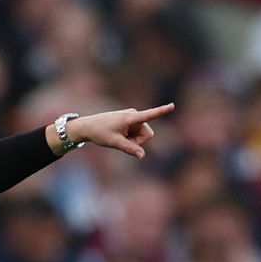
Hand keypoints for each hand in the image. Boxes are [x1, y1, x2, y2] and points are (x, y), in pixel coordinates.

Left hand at [47, 103, 174, 158]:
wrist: (88, 126)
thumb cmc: (99, 133)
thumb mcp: (114, 143)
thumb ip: (129, 149)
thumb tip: (142, 155)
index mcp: (130, 118)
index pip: (149, 115)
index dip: (162, 111)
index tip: (173, 105)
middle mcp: (134, 115)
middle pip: (147, 135)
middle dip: (138, 142)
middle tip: (122, 141)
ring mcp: (133, 117)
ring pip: (143, 136)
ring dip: (133, 140)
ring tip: (119, 137)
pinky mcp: (131, 121)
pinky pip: (137, 134)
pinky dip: (130, 138)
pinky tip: (119, 135)